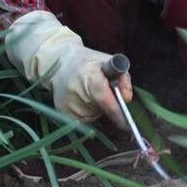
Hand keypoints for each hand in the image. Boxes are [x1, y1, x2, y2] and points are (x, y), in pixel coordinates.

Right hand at [5, 11, 132, 127]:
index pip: (104, 98)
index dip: (116, 111)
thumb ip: (123, 79)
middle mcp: (75, 91)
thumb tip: (126, 99)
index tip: (126, 124)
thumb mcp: (109, 62)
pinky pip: (82, 120)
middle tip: (103, 91)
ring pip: (92, 116)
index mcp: (89, 76)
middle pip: (100, 109)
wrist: (60, 63)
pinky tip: (82, 99)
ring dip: (97, 109)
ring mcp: (66, 103)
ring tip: (90, 92)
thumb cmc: (89, 63)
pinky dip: (87, 113)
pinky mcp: (61, 112)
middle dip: (108, 106)